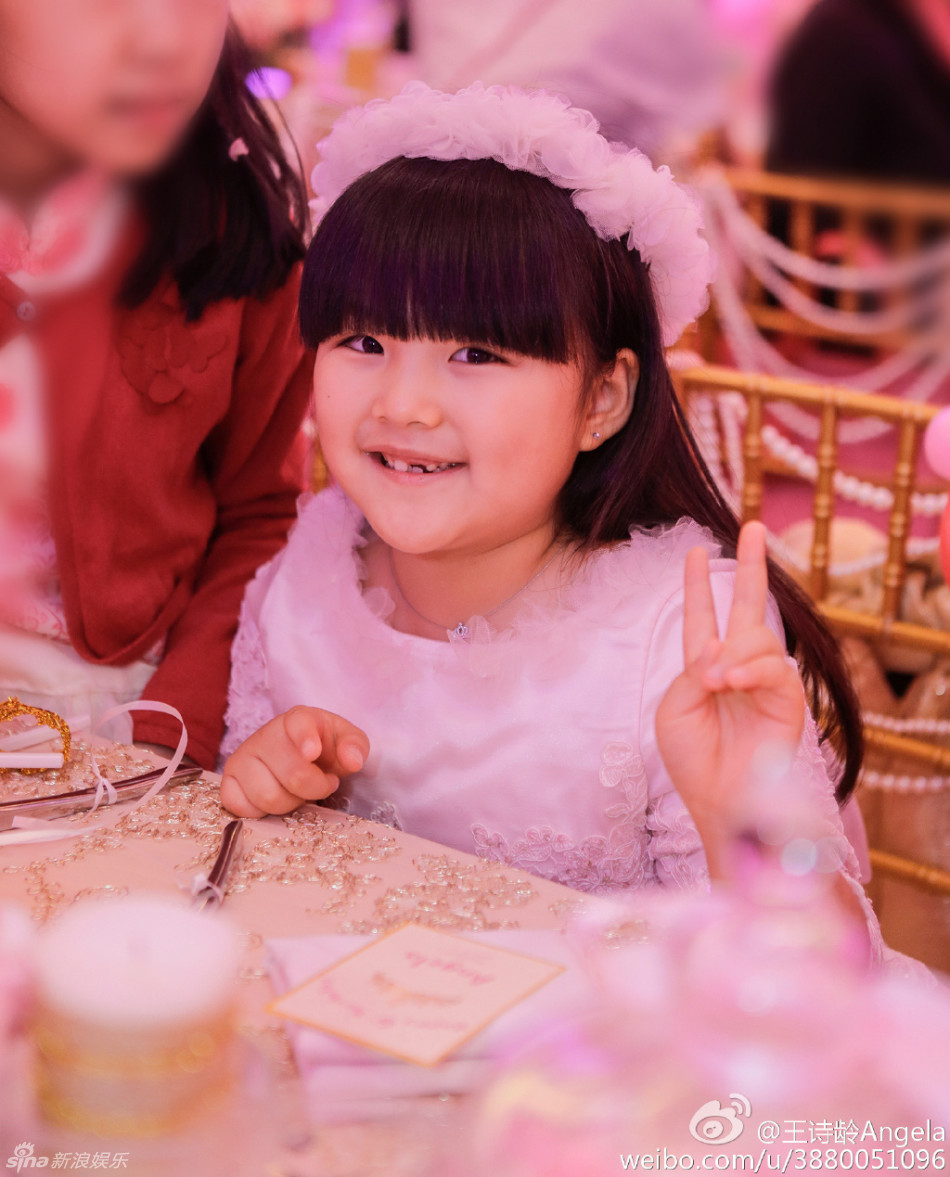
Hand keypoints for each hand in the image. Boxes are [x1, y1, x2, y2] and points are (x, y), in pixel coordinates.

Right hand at [220, 706, 369, 817]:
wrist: (299, 756)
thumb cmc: (325, 749)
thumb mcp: (347, 742)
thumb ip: (355, 746)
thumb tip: (353, 760)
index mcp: (298, 719)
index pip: (299, 724)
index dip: (305, 738)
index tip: (312, 752)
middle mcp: (265, 735)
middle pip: (292, 775)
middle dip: (314, 788)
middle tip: (323, 783)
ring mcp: (242, 758)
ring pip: (267, 797)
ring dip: (290, 803)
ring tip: (298, 791)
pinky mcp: (228, 782)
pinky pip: (240, 807)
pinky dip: (260, 812)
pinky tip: (274, 798)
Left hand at [655, 522, 804, 873]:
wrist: (718, 800)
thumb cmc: (692, 759)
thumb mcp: (675, 707)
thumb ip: (694, 670)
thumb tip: (722, 650)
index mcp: (704, 667)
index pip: (703, 617)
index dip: (699, 585)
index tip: (695, 550)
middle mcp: (737, 667)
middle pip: (747, 607)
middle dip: (750, 566)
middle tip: (752, 527)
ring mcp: (765, 682)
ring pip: (757, 640)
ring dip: (731, 655)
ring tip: (714, 681)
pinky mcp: (788, 700)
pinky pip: (772, 669)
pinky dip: (749, 671)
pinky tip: (730, 681)